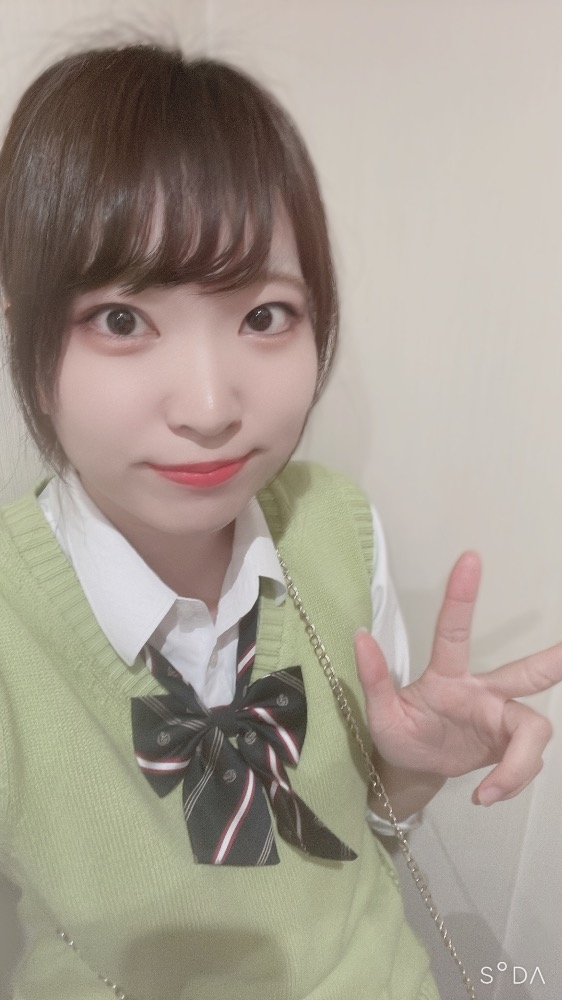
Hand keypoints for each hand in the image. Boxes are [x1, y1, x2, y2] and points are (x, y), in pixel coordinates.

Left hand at [355, 552, 561, 805]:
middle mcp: (482, 692)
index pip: (454, 633)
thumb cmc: (399, 734)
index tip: (469, 558)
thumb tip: (360, 635)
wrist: (413, 769)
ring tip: (490, 790)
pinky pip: (527, 762)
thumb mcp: (379, 714)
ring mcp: (500, 719)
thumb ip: (373, 678)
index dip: (462, 597)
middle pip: (527, 673)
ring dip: (520, 763)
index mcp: (447, 677)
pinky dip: (511, 781)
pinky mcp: (510, 746)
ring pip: (535, 727)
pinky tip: (487, 795)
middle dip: (555, 660)